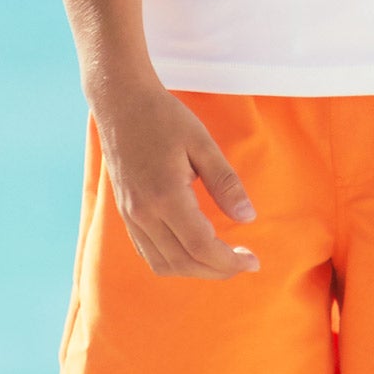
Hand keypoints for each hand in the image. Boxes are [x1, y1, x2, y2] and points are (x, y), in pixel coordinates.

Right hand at [95, 82, 261, 281]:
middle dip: (218, 270)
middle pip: (184, 262)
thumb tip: (248, 218)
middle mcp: (144, 213)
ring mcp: (131, 216)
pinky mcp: (126, 214)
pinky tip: (193, 251)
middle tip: (245, 263)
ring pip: (164, 264)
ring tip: (223, 260)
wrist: (121, 103)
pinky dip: (174, 262)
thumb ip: (225, 182)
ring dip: (196, 270)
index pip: (201, 246)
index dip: (229, 261)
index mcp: (165, 195)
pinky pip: (149, 253)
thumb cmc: (163, 117)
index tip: (253, 261)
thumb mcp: (202, 143)